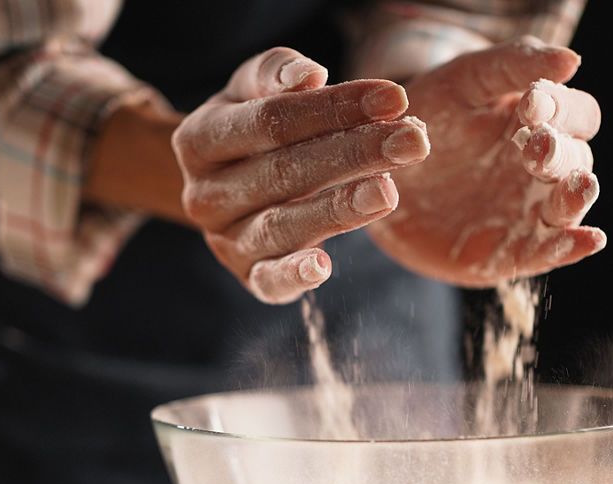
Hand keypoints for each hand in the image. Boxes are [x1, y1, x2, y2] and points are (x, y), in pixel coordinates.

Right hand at [172, 48, 430, 303]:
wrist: (225, 183)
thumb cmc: (251, 127)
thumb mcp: (253, 90)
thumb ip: (276, 73)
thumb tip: (310, 76)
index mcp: (199, 140)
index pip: (270, 121)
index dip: (333, 108)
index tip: (393, 99)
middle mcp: (204, 196)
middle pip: (283, 172)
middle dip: (353, 153)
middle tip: (413, 141)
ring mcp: (225, 242)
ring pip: (282, 226)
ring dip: (340, 209)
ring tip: (389, 191)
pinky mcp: (249, 277)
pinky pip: (269, 282)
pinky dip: (294, 275)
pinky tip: (324, 266)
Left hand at [367, 38, 604, 285]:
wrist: (377, 178)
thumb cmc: (426, 120)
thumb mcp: (461, 83)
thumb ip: (510, 66)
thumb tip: (571, 60)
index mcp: (538, 124)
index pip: (574, 114)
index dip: (561, 108)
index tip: (531, 103)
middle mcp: (543, 170)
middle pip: (576, 159)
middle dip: (560, 153)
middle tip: (536, 148)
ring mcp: (529, 212)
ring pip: (568, 207)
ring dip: (575, 197)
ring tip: (578, 186)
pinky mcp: (510, 252)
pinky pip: (546, 252)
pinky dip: (570, 248)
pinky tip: (590, 240)